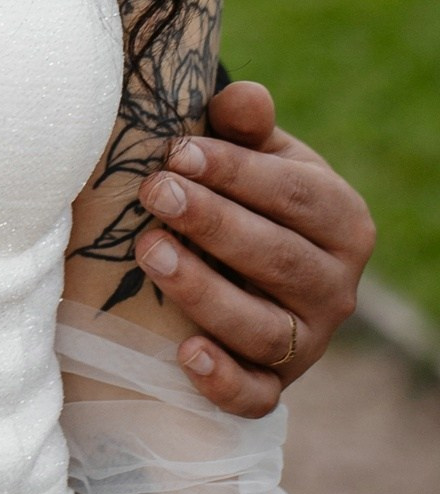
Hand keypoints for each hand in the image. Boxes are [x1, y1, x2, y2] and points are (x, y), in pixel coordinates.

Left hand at [135, 81, 374, 417]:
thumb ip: (246, 125)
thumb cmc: (246, 191)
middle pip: (278, 259)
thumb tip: (245, 95)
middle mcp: (336, 288)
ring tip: (151, 252)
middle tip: (155, 192)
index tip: (178, 153)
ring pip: (263, 328)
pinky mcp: (274, 386)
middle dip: (212, 223)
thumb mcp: (255, 154)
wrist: (247, 254)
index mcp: (342, 221)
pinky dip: (223, 382)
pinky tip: (184, 354)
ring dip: (205, 292)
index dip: (236, 173)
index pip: (295, 196)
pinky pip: (256, 397)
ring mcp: (308, 343)